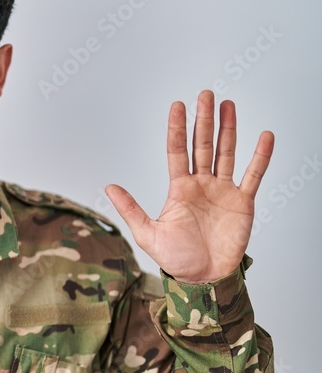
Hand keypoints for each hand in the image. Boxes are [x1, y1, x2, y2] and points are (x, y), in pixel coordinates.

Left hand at [105, 90, 274, 283]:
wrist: (204, 278)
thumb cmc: (176, 259)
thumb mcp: (148, 234)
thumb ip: (131, 209)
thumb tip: (109, 187)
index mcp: (178, 189)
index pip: (177, 151)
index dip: (178, 128)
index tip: (178, 105)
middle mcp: (201, 184)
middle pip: (203, 145)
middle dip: (204, 119)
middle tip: (205, 94)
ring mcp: (223, 191)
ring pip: (227, 153)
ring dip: (228, 129)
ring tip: (228, 104)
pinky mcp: (242, 202)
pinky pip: (253, 175)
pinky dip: (260, 156)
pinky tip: (264, 136)